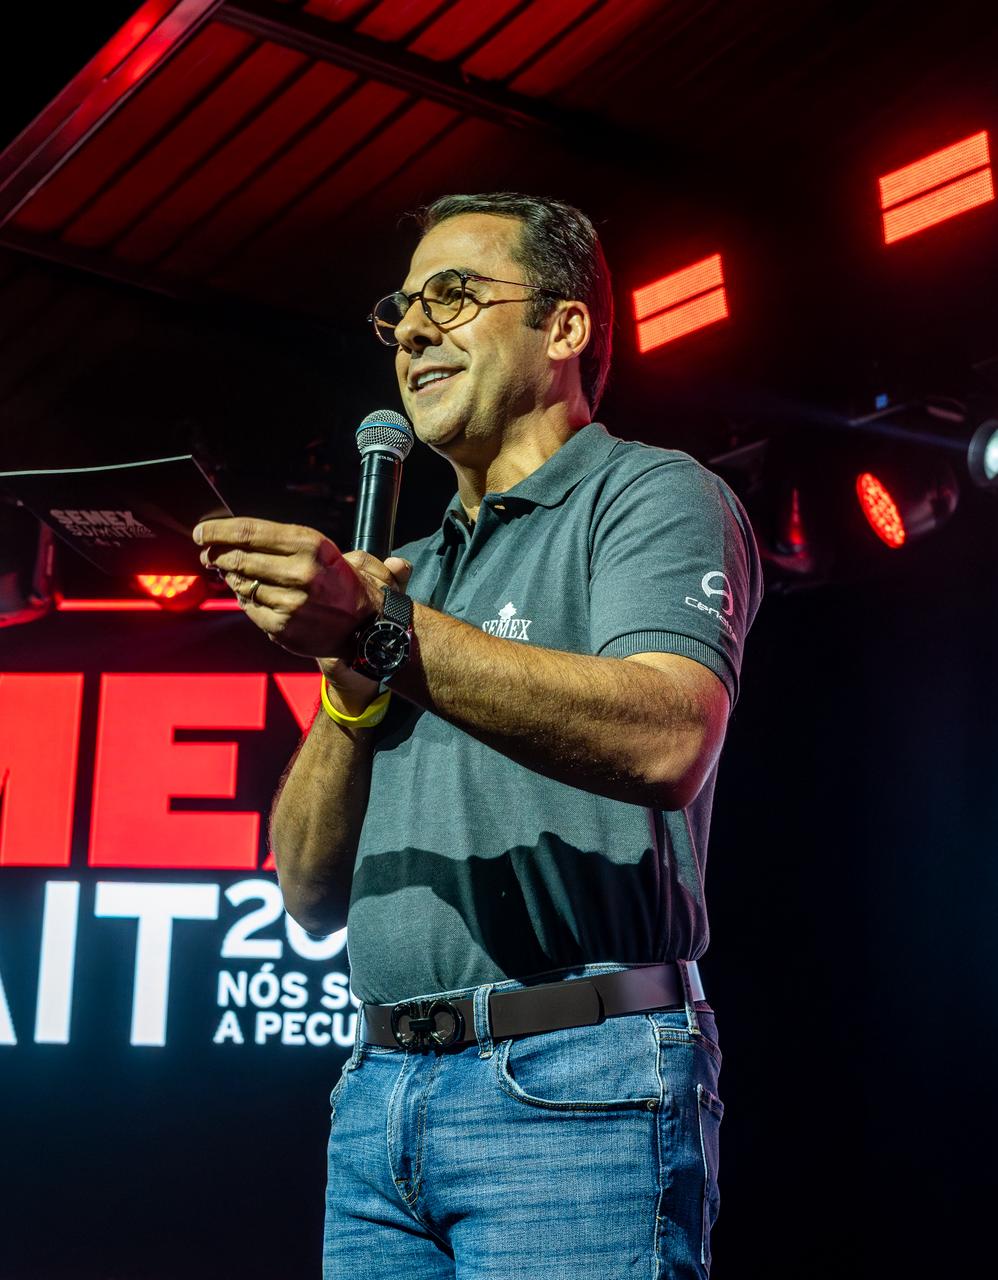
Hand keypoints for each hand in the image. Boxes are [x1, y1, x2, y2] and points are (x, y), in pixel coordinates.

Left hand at [193, 518, 410, 660]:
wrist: (369, 626)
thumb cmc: (344, 583)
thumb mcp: (327, 550)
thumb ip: (285, 543)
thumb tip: (239, 539)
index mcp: (310, 545)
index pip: (249, 533)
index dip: (218, 531)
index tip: (202, 531)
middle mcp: (300, 572)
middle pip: (237, 557)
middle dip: (216, 553)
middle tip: (208, 552)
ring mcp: (289, 602)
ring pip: (240, 584)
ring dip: (229, 577)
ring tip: (228, 571)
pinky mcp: (282, 626)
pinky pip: (249, 607)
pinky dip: (244, 598)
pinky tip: (248, 592)